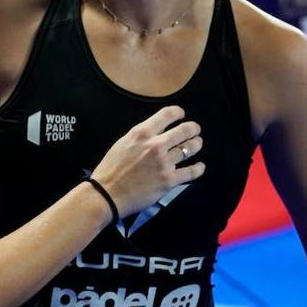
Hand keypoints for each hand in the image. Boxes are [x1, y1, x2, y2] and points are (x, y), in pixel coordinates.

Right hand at [90, 106, 203, 220]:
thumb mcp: (123, 143)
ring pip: (190, 149)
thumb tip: (156, 133)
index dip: (178, 113)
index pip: (168, 114)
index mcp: (142, 133)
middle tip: (195, 130)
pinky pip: (191, 172)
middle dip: (193, 129)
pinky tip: (199, 166)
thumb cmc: (110, 169)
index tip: (182, 115)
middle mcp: (155, 145)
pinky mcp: (169, 181)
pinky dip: (198, 168)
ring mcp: (164, 163)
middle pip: (185, 130)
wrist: (107, 194)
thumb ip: (141, 137)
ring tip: (197, 144)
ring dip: (196, 145)